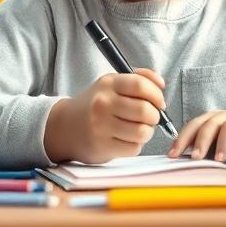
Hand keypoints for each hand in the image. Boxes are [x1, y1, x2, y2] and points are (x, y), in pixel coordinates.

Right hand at [45, 68, 165, 163]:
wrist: (65, 126)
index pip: (141, 85)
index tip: (160, 103)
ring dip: (146, 132)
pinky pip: (133, 148)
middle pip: (145, 110)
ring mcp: (101, 126)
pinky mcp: (102, 146)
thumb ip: (137, 78)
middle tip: (150, 118)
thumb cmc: (94, 104)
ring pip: (142, 132)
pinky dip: (135, 145)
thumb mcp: (111, 84)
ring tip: (138, 129)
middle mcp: (103, 103)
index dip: (157, 95)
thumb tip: (161, 83)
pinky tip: (126, 139)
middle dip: (155, 116)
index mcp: (108, 83)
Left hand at [168, 112, 225, 162]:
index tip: (173, 155)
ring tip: (220, 158)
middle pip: (209, 124)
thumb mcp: (221, 144)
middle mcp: (225, 116)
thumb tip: (183, 166)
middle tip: (196, 158)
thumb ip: (207, 151)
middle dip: (201, 141)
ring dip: (223, 142)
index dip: (182, 139)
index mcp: (213, 120)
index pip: (194, 126)